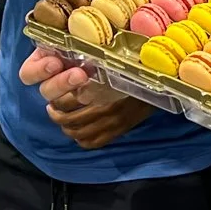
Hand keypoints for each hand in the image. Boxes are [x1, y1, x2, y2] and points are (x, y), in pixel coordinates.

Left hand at [20, 49, 149, 150]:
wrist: (158, 86)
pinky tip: (78, 134)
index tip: (54, 94)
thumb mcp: (113, 67)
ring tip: (62, 120)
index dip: (58, 99)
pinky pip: (94, 142)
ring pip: (79, 133)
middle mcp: (105, 110)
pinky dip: (82, 141)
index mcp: (102, 90)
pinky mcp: (118, 132)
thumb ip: (95, 72)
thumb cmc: (134, 72)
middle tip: (52, 108)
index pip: (70, 100)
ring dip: (66, 128)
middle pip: (70, 120)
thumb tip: (73, 71)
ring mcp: (112, 123)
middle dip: (57, 115)